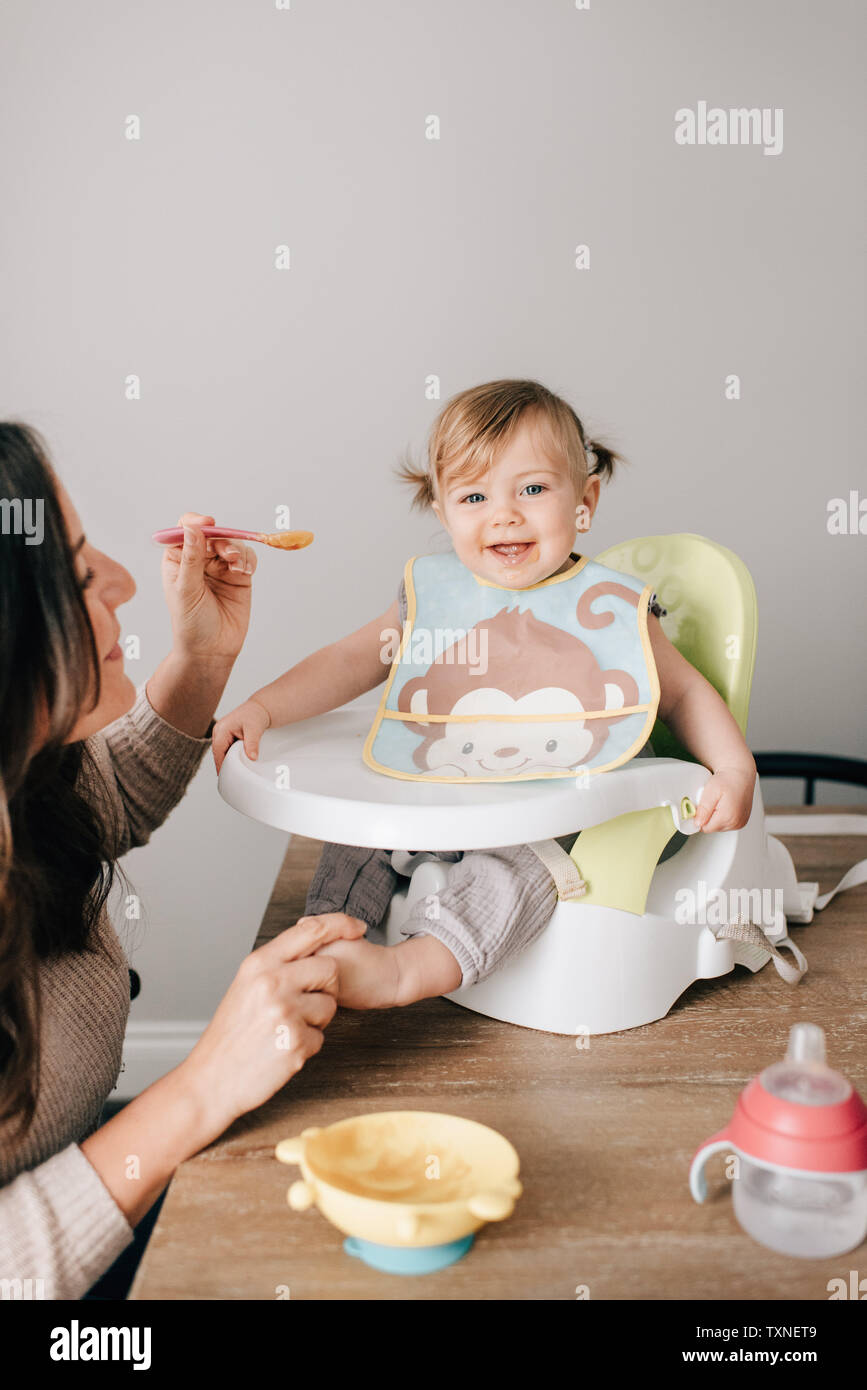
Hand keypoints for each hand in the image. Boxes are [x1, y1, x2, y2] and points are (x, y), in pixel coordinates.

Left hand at [161, 512, 257, 663]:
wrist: (212, 650)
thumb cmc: (191, 624)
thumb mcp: (186, 590)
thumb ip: (191, 558)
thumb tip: (192, 528)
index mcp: (177, 559)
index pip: (185, 530)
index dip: (195, 523)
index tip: (207, 523)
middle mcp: (198, 559)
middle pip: (212, 534)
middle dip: (221, 539)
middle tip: (227, 554)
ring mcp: (220, 567)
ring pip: (231, 543)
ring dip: (237, 550)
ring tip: (237, 567)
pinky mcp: (239, 576)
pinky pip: (247, 557)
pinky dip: (248, 559)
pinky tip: (245, 571)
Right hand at [177, 914, 366, 1137]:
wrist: (211, 1078)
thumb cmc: (231, 1034)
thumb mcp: (246, 985)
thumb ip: (277, 964)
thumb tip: (314, 941)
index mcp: (260, 963)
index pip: (312, 929)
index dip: (341, 924)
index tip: (357, 928)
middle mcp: (273, 982)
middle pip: (330, 969)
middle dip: (326, 988)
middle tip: (303, 1005)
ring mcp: (285, 1012)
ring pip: (330, 1005)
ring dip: (316, 1021)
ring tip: (284, 1030)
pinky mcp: (295, 1042)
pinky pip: (321, 1037)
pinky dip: (306, 1045)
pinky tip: (281, 1050)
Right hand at [212, 697, 270, 771]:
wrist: (259, 709)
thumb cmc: (256, 715)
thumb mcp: (255, 729)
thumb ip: (252, 743)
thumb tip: (251, 757)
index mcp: (222, 729)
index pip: (218, 750)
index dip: (220, 764)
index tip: (224, 775)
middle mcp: (219, 731)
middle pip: (217, 753)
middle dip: (223, 764)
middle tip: (230, 778)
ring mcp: (221, 734)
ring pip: (221, 752)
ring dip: (226, 760)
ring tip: (233, 773)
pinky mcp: (226, 737)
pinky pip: (225, 750)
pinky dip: (230, 756)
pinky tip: (236, 764)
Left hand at [694, 765, 756, 831]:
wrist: (740, 774)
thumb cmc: (727, 780)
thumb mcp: (711, 791)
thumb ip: (703, 809)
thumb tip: (697, 823)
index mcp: (728, 817)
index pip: (705, 827)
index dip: (700, 817)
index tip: (701, 806)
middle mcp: (736, 822)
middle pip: (712, 828)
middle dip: (708, 816)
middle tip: (712, 801)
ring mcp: (740, 823)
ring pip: (719, 827)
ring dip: (715, 817)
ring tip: (719, 802)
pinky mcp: (742, 821)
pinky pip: (727, 824)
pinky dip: (723, 816)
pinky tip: (724, 806)